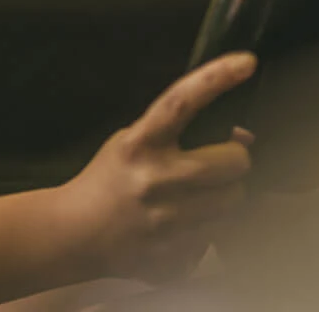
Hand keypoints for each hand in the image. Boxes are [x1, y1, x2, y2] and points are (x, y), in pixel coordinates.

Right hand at [54, 53, 255, 283]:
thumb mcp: (130, 144)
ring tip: (191, 201)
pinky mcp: (176, 257)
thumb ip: (174, 136)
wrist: (72, 234)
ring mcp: (168, 223)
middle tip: (212, 168)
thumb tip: (242, 137)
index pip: (181, 103)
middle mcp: (156, 182)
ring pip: (235, 204)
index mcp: (138, 146)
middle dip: (231, 163)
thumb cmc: (106, 183)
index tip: (246, 62)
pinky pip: (216, 240)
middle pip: (235, 163)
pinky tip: (176, 231)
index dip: (215, 78)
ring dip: (221, 199)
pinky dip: (204, 233)